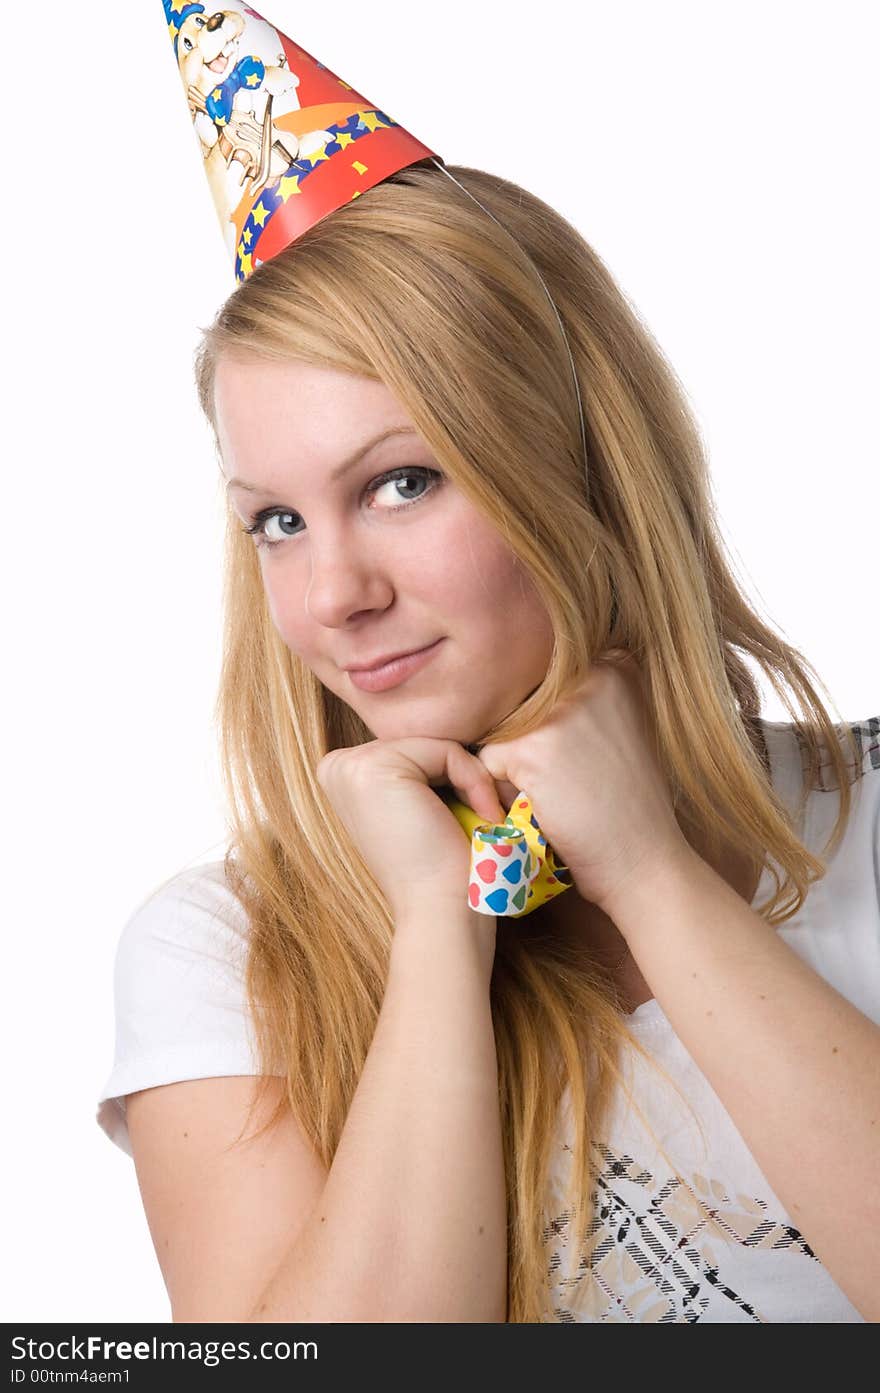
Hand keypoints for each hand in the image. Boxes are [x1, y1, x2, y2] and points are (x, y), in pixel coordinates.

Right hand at [316, 738, 506, 922]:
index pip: (411, 750)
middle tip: (483, 814)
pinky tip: (483, 815)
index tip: (465, 813)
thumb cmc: (437, 868)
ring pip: (437, 745)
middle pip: (422, 744)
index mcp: (339, 776)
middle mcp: (336, 766)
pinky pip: (448, 751)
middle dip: (458, 775)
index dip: (445, 776)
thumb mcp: (414, 807)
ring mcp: (351, 765)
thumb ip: (412, 771)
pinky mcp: (377, 766)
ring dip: (470, 779)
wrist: (438, 911)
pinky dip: (475, 781)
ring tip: (484, 817)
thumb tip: (445, 733)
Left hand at [475, 650, 689, 916]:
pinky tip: (545, 811)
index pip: (545, 681)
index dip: (551, 724)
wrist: (645, 863)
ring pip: (502, 734)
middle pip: (520, 706)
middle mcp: (589, 679)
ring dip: (516, 769)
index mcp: (615, 668)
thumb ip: (588, 701)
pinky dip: (504, 794)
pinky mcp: (532, 748)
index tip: (581, 757)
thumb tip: (529, 689)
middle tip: (573, 782)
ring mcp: (560, 713)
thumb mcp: (627, 731)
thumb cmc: (632, 807)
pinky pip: (488, 764)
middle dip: (530, 745)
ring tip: (559, 796)